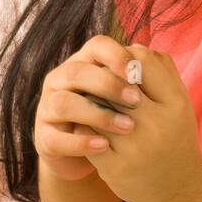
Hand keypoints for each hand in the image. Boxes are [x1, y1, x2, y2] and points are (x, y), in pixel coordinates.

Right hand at [34, 34, 144, 182]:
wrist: (96, 156)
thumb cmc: (115, 116)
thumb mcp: (125, 95)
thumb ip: (135, 77)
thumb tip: (157, 60)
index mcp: (83, 62)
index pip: (96, 45)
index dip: (116, 55)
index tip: (138, 73)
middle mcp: (61, 80)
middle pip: (77, 71)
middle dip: (107, 84)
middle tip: (137, 100)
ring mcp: (48, 109)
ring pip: (63, 103)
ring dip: (97, 114)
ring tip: (127, 127)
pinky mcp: (44, 138)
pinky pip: (57, 138)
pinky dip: (81, 142)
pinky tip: (105, 146)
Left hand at [84, 42, 201, 201]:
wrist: (178, 192)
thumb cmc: (176, 139)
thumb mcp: (179, 104)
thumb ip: (162, 71)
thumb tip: (133, 45)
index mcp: (175, 104)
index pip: (141, 61)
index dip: (125, 58)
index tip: (122, 67)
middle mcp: (156, 124)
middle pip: (115, 82)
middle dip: (103, 77)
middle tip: (98, 77)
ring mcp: (134, 147)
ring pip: (97, 106)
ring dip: (89, 100)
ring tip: (88, 98)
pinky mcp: (113, 167)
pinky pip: (87, 134)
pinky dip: (83, 125)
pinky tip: (85, 123)